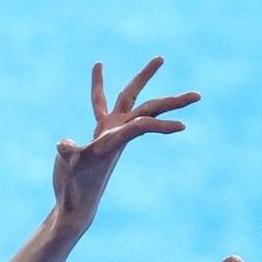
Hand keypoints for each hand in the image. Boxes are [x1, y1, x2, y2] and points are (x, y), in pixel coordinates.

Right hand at [52, 57, 198, 223]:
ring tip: (160, 58)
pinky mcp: (100, 132)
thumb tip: (63, 146)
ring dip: (144, 79)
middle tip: (198, 95)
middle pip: (149, 109)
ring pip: (131, 99)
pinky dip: (100, 87)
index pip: (141, 127)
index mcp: (113, 142)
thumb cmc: (73, 187)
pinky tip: (98, 67)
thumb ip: (67, 154)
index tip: (183, 127)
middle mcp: (118, 133)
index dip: (159, 126)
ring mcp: (110, 131)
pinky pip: (103, 104)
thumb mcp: (68, 168)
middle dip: (172, 102)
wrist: (77, 204)